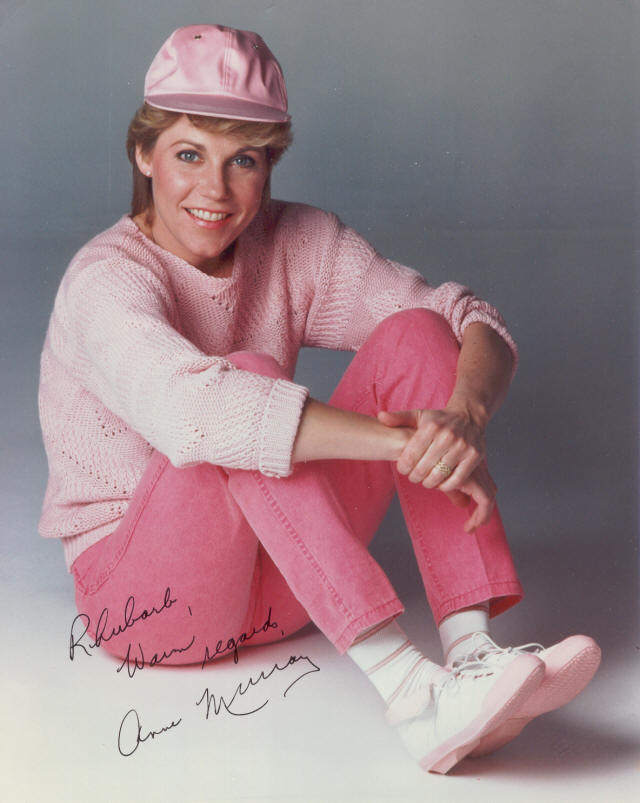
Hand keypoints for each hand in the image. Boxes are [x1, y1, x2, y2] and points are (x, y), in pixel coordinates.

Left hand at [377, 406, 495, 530]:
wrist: (469, 416)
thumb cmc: (439, 419)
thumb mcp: (418, 415)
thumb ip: (398, 418)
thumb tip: (380, 417)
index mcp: (431, 426)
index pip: (411, 454)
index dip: (403, 467)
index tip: (402, 469)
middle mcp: (447, 436)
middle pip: (423, 468)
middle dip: (415, 476)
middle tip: (413, 477)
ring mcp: (462, 447)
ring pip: (439, 475)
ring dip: (429, 483)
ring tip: (425, 480)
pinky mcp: (474, 456)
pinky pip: (457, 479)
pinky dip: (446, 486)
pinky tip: (440, 483)